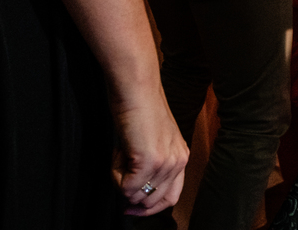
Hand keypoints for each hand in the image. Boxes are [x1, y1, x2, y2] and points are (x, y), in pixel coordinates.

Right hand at [111, 87, 188, 215]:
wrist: (136, 89)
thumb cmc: (140, 110)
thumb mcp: (154, 141)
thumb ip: (153, 165)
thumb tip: (134, 192)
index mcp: (181, 157)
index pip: (171, 198)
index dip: (149, 207)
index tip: (131, 207)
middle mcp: (178, 162)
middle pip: (152, 201)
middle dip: (131, 189)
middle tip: (121, 166)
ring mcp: (165, 163)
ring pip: (136, 195)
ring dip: (122, 179)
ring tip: (122, 154)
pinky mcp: (149, 161)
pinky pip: (126, 187)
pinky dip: (116, 174)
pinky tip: (119, 152)